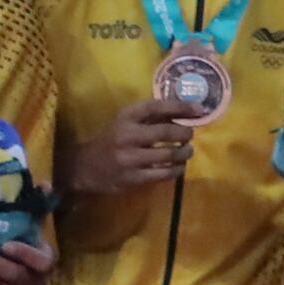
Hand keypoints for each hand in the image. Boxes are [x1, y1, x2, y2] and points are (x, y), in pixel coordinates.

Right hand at [78, 90, 205, 196]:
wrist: (84, 167)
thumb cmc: (111, 141)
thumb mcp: (125, 123)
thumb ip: (151, 117)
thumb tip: (187, 111)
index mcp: (125, 117)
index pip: (156, 106)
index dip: (180, 106)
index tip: (199, 108)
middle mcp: (127, 135)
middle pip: (166, 132)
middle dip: (185, 134)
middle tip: (189, 135)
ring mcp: (130, 158)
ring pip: (168, 155)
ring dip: (184, 153)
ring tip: (187, 151)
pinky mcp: (133, 177)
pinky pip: (164, 174)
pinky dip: (177, 170)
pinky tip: (179, 167)